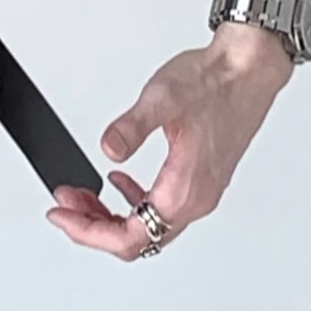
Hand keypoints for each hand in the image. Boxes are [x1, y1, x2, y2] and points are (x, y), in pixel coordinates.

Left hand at [46, 27, 293, 261]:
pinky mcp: (200, 179)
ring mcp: (201, 191)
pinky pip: (161, 208)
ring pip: (149, 227)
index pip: (131, 237)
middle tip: (66, 205)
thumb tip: (108, 150)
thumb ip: (131, 128)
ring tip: (84, 195)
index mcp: (186, 189)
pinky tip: (118, 182)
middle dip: (94, 226)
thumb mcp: (162, 99)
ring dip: (112, 215)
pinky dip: (132, 202)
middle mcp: (196, 199)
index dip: (89, 232)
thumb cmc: (215, 83)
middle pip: (138, 240)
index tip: (62, 215)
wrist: (248, 70)